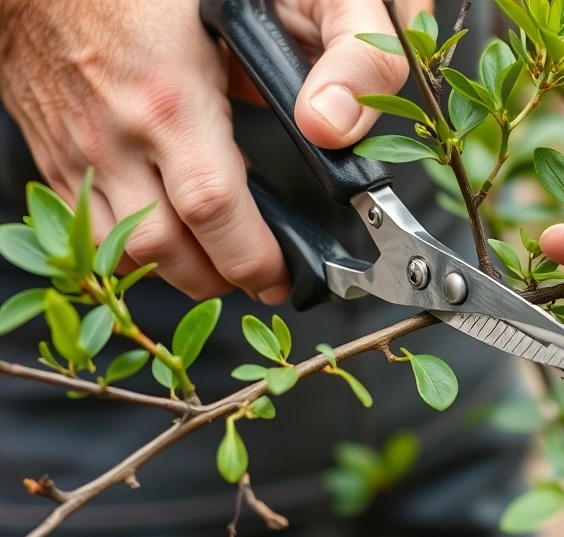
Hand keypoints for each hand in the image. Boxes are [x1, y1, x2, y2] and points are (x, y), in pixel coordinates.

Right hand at [0, 0, 423, 301]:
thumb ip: (336, 52)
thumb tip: (334, 124)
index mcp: (170, 96)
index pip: (213, 207)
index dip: (253, 255)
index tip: (283, 273)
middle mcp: (115, 131)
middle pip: (164, 248)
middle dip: (218, 279)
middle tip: (260, 277)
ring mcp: (75, 144)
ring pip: (119, 247)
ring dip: (172, 270)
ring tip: (217, 264)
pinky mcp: (50, 147)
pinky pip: (84, 221)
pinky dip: (128, 242)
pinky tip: (165, 229)